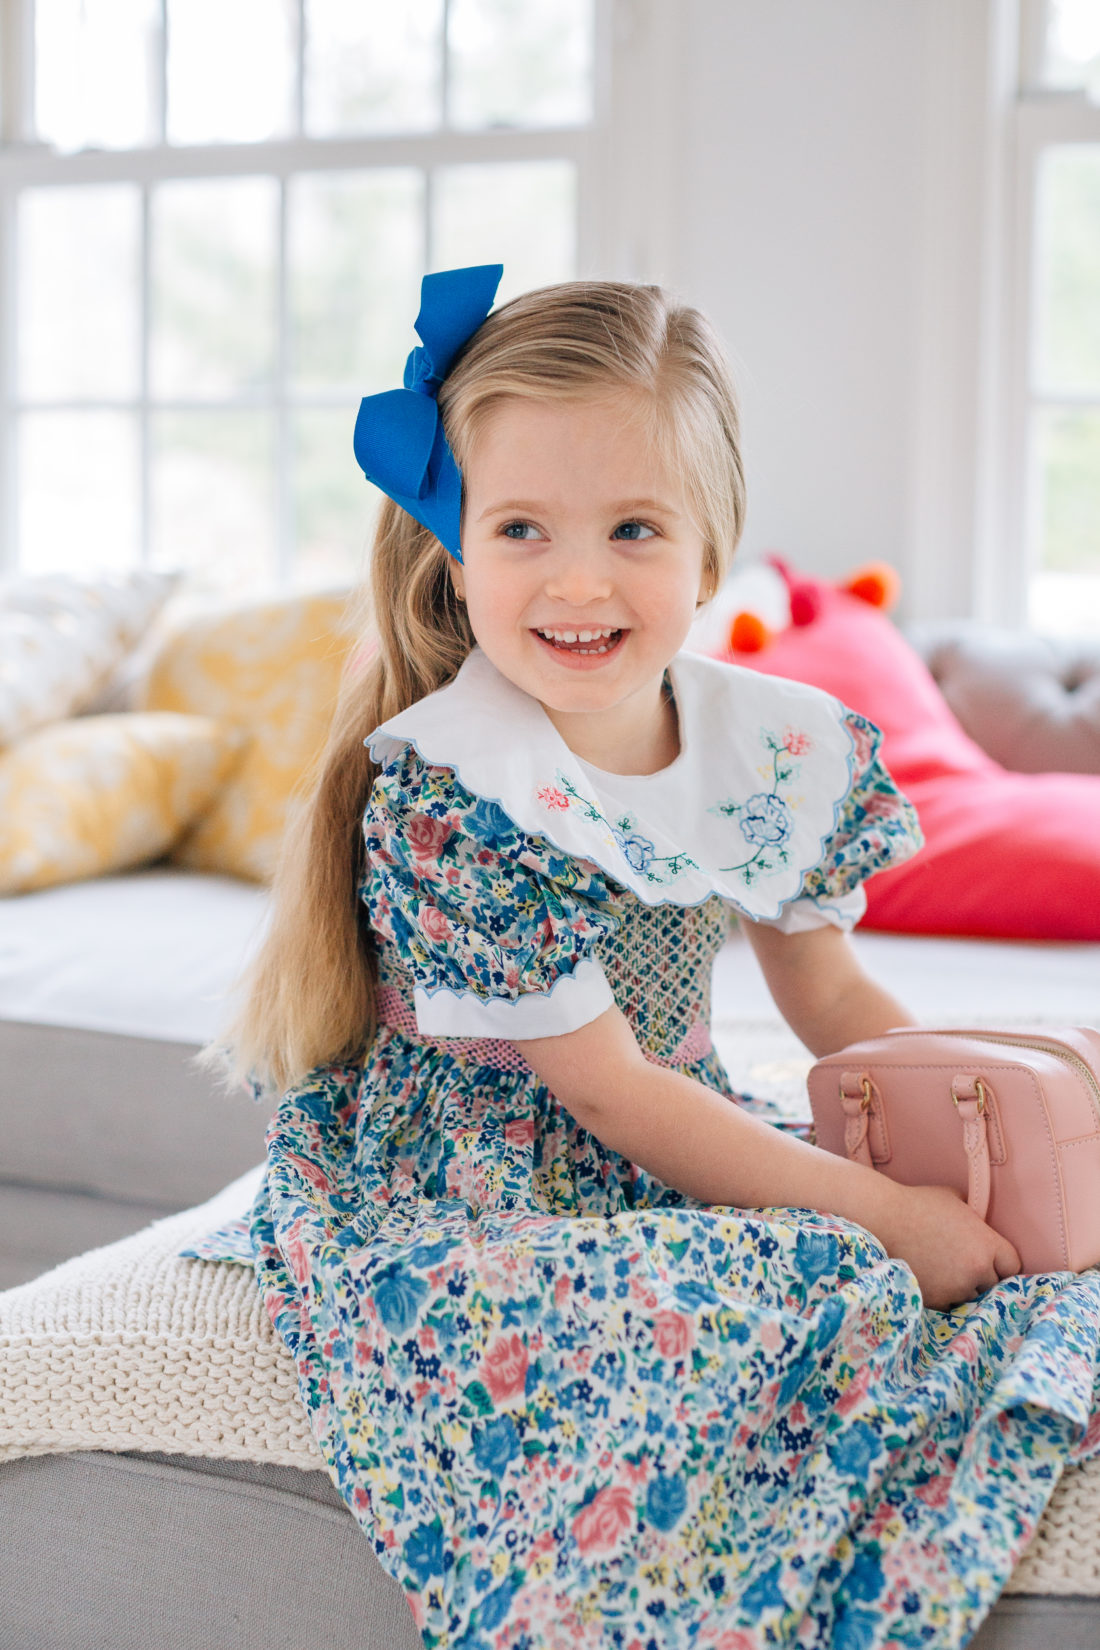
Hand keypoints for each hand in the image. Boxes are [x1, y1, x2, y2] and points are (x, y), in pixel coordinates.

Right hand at [881, 1184, 1020, 1309]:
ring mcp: (956, 1287)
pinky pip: (949, 1304)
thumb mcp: (955, 1198)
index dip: (1001, 1263)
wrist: (883, 1218)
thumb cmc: (918, 1203)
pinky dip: (943, 1296)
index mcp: (986, 1244)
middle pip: (993, 1285)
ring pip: (971, 1297)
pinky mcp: (936, 1299)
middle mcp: (976, 1269)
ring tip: (944, 1272)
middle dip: (981, 1276)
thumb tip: (980, 1218)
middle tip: (962, 1265)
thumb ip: (974, 1214)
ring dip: (963, 1289)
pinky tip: (931, 1279)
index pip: (1012, 1266)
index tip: (990, 1261)